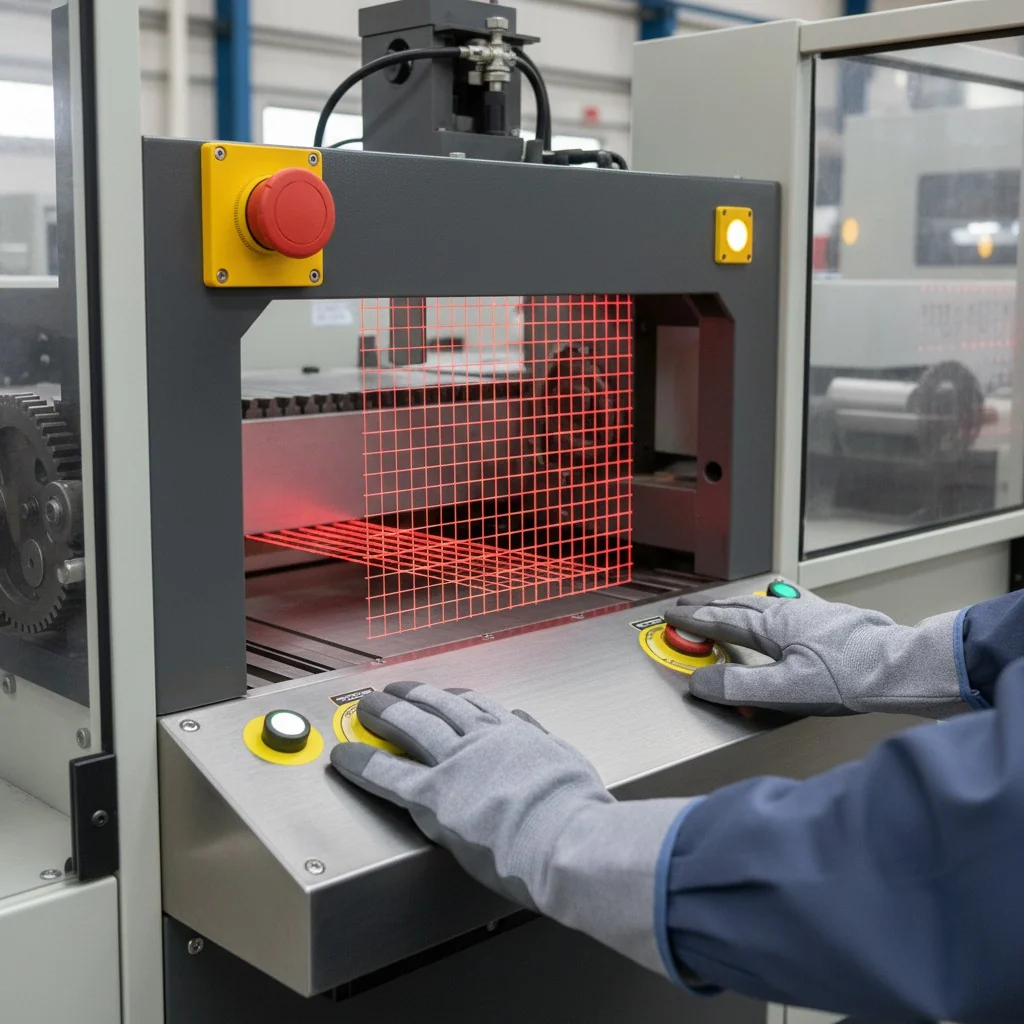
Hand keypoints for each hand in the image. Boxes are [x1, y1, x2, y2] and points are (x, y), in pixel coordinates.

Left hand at [331, 681, 692, 976]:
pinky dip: (362, 761)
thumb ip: (546, 746)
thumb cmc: (580, 814)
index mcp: (518, 734)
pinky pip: (386, 773)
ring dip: (385, 713)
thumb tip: (537, 731)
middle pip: (440, 706)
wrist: (568, 838)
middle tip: (395, 690)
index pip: (480, 707)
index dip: (458, 698)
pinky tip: (345, 755)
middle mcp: (483, 739)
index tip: (448, 694)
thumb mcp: (570, 765)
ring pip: (411, 726)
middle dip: (414, 696)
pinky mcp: (433, 794)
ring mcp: (455, 763)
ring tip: (366, 707)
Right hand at [665, 590, 964, 717]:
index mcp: (772, 626)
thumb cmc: (847, 678)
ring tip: (723, 606)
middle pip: (738, 607)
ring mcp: (811, 614)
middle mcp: (788, 613)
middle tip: (687, 605)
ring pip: (762, 605)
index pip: (722, 621)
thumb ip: (739, 687)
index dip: (694, 620)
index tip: (672, 616)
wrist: (901, 668)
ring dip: (736, 606)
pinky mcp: (831, 621)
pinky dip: (769, 607)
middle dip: (709, 607)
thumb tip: (700, 681)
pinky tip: (780, 609)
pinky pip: (788, 608)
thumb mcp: (785, 690)